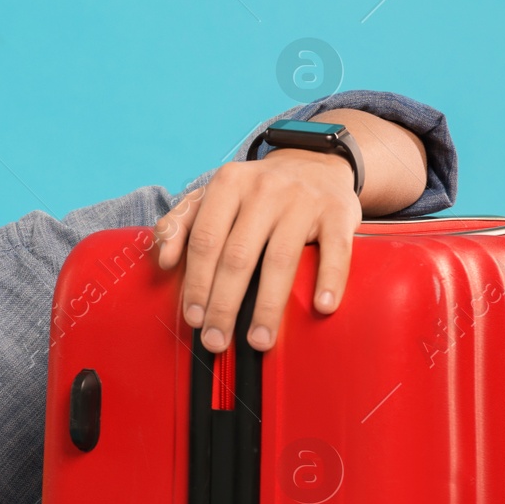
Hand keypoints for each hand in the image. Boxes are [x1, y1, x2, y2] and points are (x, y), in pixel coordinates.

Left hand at [153, 148, 361, 352]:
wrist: (315, 163)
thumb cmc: (255, 191)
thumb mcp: (213, 195)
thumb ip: (180, 224)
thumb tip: (166, 261)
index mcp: (228, 184)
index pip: (205, 240)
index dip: (196, 282)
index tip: (193, 317)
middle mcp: (264, 190)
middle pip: (238, 256)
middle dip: (224, 305)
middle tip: (216, 340)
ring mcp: (303, 201)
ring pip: (281, 260)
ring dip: (268, 307)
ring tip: (259, 340)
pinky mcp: (338, 212)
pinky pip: (335, 250)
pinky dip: (329, 279)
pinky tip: (321, 307)